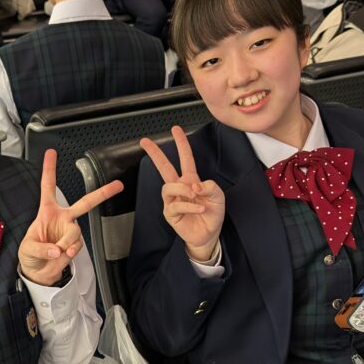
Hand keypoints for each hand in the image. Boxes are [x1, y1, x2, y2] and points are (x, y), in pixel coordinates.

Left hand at [18, 150, 123, 285]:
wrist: (38, 272)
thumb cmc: (30, 254)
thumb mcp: (27, 248)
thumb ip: (41, 248)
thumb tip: (57, 250)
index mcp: (47, 211)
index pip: (48, 186)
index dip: (50, 169)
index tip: (51, 152)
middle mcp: (62, 218)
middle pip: (85, 202)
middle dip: (102, 194)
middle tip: (118, 185)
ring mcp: (70, 231)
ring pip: (75, 232)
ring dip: (65, 243)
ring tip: (56, 251)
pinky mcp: (75, 245)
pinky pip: (76, 246)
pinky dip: (69, 252)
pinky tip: (64, 255)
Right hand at [140, 126, 224, 261]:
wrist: (209, 234)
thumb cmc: (212, 214)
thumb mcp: (218, 196)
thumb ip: (209, 186)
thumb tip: (194, 185)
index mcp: (191, 180)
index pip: (185, 158)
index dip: (181, 143)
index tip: (175, 129)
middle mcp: (179, 188)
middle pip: (164, 167)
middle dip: (155, 154)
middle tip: (145, 142)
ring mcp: (173, 200)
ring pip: (169, 186)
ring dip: (183, 188)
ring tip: (195, 194)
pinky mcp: (171, 213)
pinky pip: (175, 204)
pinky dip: (190, 205)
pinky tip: (199, 207)